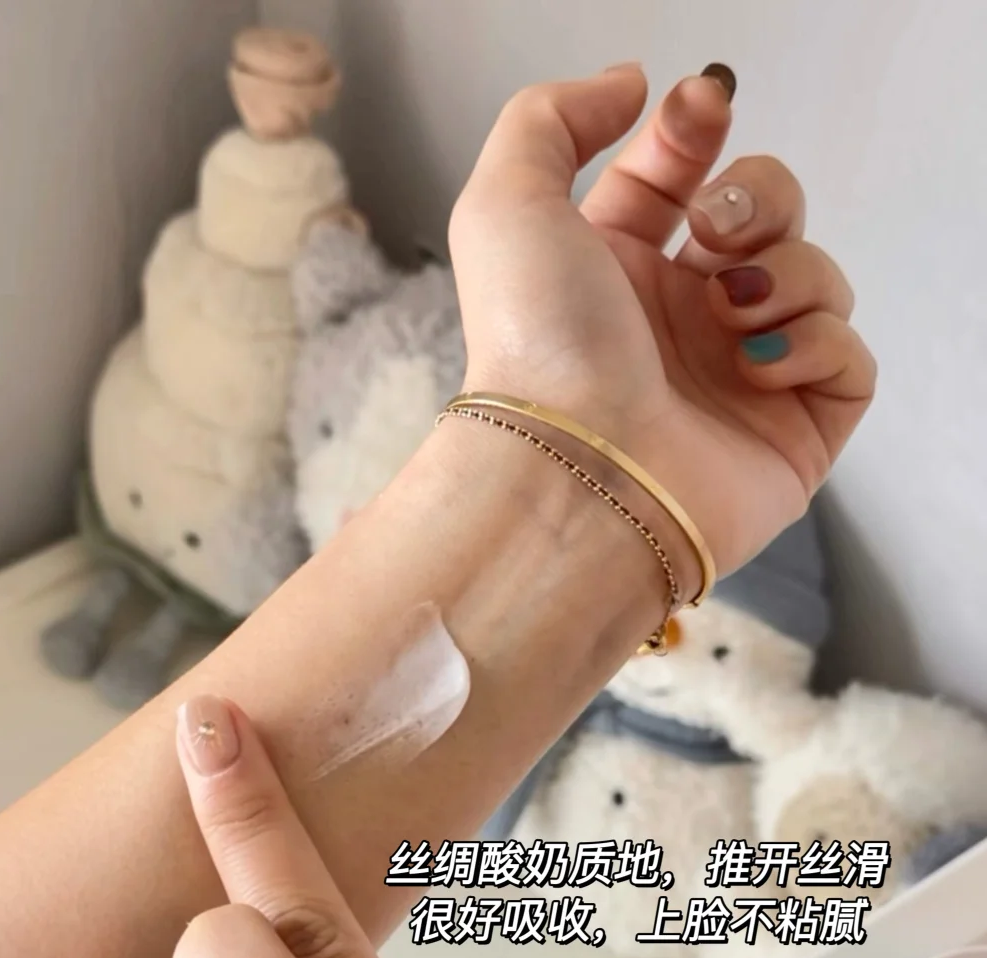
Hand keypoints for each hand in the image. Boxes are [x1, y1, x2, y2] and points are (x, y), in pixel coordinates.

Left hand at [450, 64, 874, 572]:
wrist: (579, 471)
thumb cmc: (537, 349)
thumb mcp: (507, 205)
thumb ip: (552, 119)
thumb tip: (632, 86)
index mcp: (617, 272)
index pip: (678, 178)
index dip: (696, 133)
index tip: (703, 107)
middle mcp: (681, 322)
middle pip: (765, 216)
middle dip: (758, 196)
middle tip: (715, 229)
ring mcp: (741, 377)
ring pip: (815, 278)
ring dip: (785, 272)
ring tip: (729, 312)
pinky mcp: (794, 431)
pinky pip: (848, 356)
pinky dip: (816, 344)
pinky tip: (758, 367)